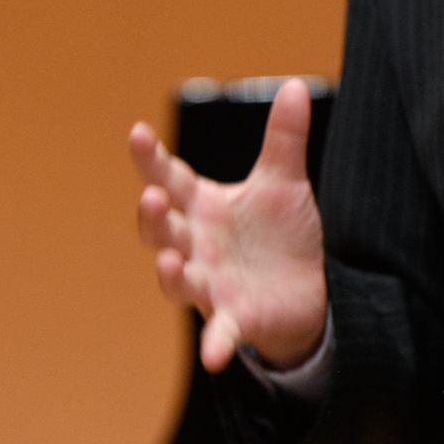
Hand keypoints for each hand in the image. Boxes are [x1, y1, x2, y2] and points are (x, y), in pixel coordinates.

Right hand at [129, 77, 328, 372]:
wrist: (306, 293)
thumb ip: (284, 139)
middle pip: (162, 232)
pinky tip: (213, 357)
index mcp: (202, 207)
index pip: (168, 179)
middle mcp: (196, 245)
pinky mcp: (233, 318)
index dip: (150, 159)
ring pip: (178, 280)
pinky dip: (215, 345)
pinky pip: (218, 332)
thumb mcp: (284, 184)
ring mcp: (209, 284)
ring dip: (170, 272)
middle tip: (153, 198)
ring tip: (170, 260)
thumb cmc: (281, 236)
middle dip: (152, 218)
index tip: (137, 133)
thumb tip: (295, 86)